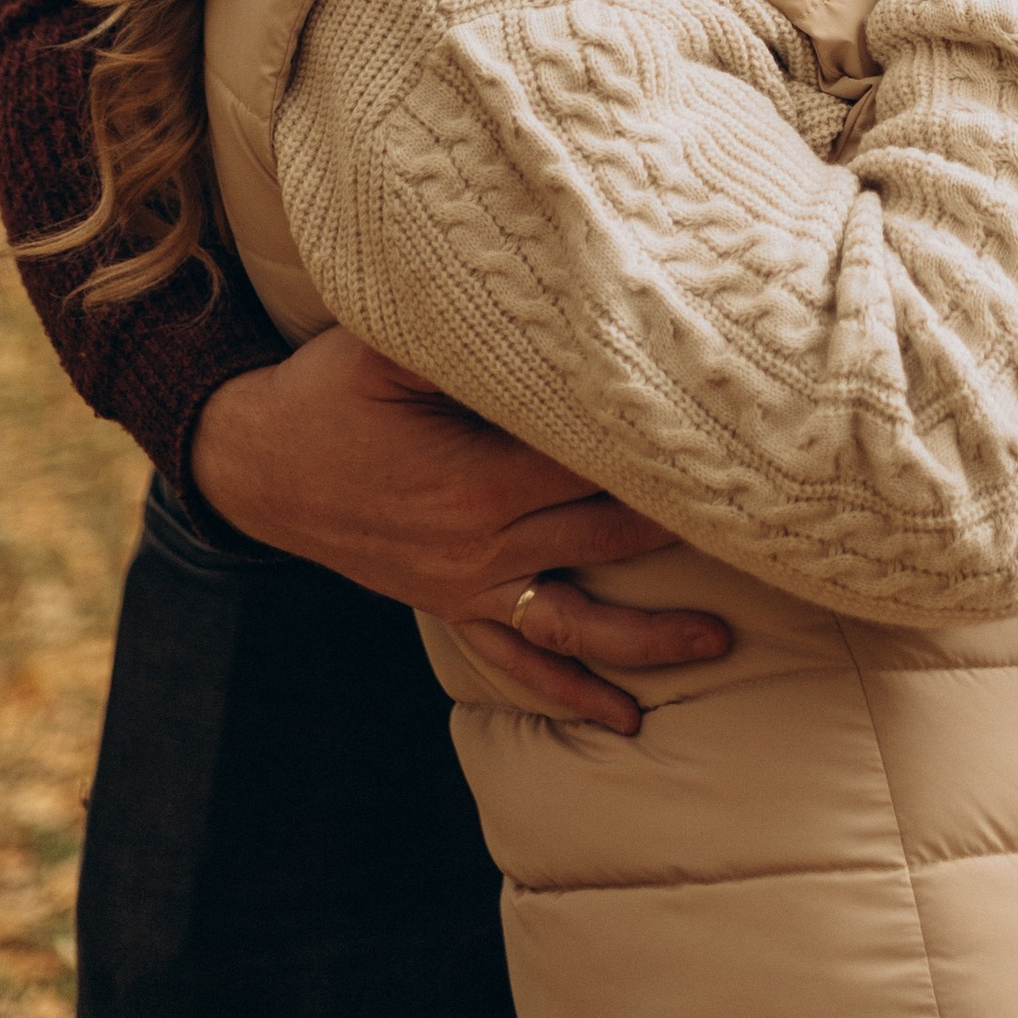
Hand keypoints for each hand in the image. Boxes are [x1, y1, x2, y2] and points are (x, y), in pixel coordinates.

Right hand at [189, 326, 730, 734]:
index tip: (726, 440)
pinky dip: (569, 691)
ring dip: (650, 637)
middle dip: (684, 530)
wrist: (252, 463)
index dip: (656, 452)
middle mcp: (480, 545)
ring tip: (721, 643)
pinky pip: (515, 663)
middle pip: (605, 536)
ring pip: (576, 621)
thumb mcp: (379, 345)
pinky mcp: (450, 605)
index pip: (590, 463)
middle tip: (764, 523)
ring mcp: (466, 585)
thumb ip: (454, 332)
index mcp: (475, 478)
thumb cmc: (323, 390)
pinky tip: (623, 719)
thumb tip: (530, 298)